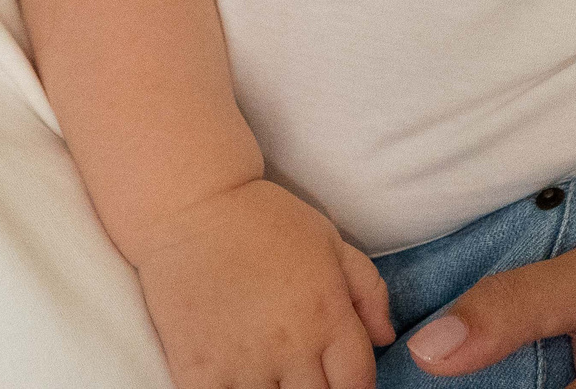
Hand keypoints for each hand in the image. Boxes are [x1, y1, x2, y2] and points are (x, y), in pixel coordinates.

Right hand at [130, 178, 395, 388]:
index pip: (358, 385)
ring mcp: (244, 364)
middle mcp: (291, 347)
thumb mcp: (329, 240)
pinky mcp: (198, 371)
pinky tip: (238, 382)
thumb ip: (368, 289)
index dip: (355, 388)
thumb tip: (385, 337)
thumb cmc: (263, 218)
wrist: (190, 205)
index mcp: (327, 316)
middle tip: (302, 374)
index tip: (339, 378)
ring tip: (272, 378)